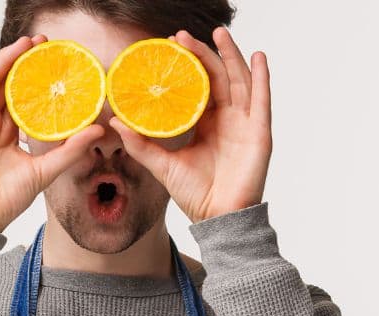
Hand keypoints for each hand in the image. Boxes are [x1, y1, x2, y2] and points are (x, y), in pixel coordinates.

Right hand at [0, 37, 104, 232]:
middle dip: (22, 61)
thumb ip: (71, 149)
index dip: (36, 77)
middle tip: (41, 44)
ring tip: (21, 43)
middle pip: (6, 83)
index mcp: (10, 132)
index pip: (23, 96)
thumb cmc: (8, 198)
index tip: (54, 60)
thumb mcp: (47, 169)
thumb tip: (98, 130)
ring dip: (3, 59)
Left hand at [108, 27, 271, 223]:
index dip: (188, 65)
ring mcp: (245, 124)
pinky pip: (262, 100)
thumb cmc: (195, 194)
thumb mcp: (162, 165)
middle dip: (203, 54)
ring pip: (239, 81)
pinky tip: (258, 57)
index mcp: (207, 123)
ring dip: (231, 55)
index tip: (170, 46)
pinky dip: (262, 77)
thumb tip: (116, 122)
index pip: (199, 85)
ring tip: (218, 33)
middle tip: (183, 36)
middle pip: (218, 76)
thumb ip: (141, 145)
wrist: (216, 218)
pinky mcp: (259, 133)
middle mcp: (228, 119)